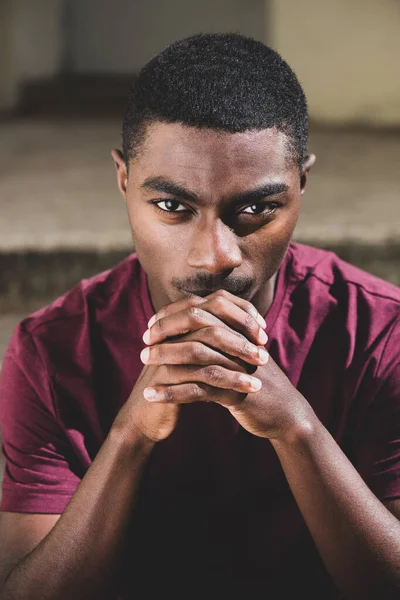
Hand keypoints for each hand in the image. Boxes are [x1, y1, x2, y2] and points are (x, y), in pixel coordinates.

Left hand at [141, 290, 314, 440]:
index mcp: (239, 328)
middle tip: (144, 342)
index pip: (200, 309)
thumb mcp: (240, 355)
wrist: (285, 413)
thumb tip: (186, 328)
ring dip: (165, 358)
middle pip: (196, 324)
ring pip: (195, 354)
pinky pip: (197, 389)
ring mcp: (238, 365)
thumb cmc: (256, 381)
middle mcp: (239, 340)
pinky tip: (152, 395)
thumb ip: (219, 339)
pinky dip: (171, 392)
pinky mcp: (236, 391)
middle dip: (166, 331)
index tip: (152, 324)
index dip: (173, 314)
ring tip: (143, 363)